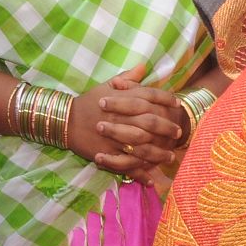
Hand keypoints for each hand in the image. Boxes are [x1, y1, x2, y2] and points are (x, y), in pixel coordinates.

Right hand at [70, 63, 190, 180]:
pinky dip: (140, 173)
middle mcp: (121, 117)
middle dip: (167, 128)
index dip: (166, 99)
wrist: (66, 120)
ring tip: (170, 157)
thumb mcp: (105, 86)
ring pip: (143, 147)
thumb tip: (143, 66)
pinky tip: (151, 179)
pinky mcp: (109, 154)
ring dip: (159, 154)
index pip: (149, 96)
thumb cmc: (88, 102)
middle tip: (178, 133)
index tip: (177, 104)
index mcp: (121, 99)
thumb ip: (127, 78)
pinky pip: (127, 165)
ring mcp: (115, 138)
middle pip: (150, 122)